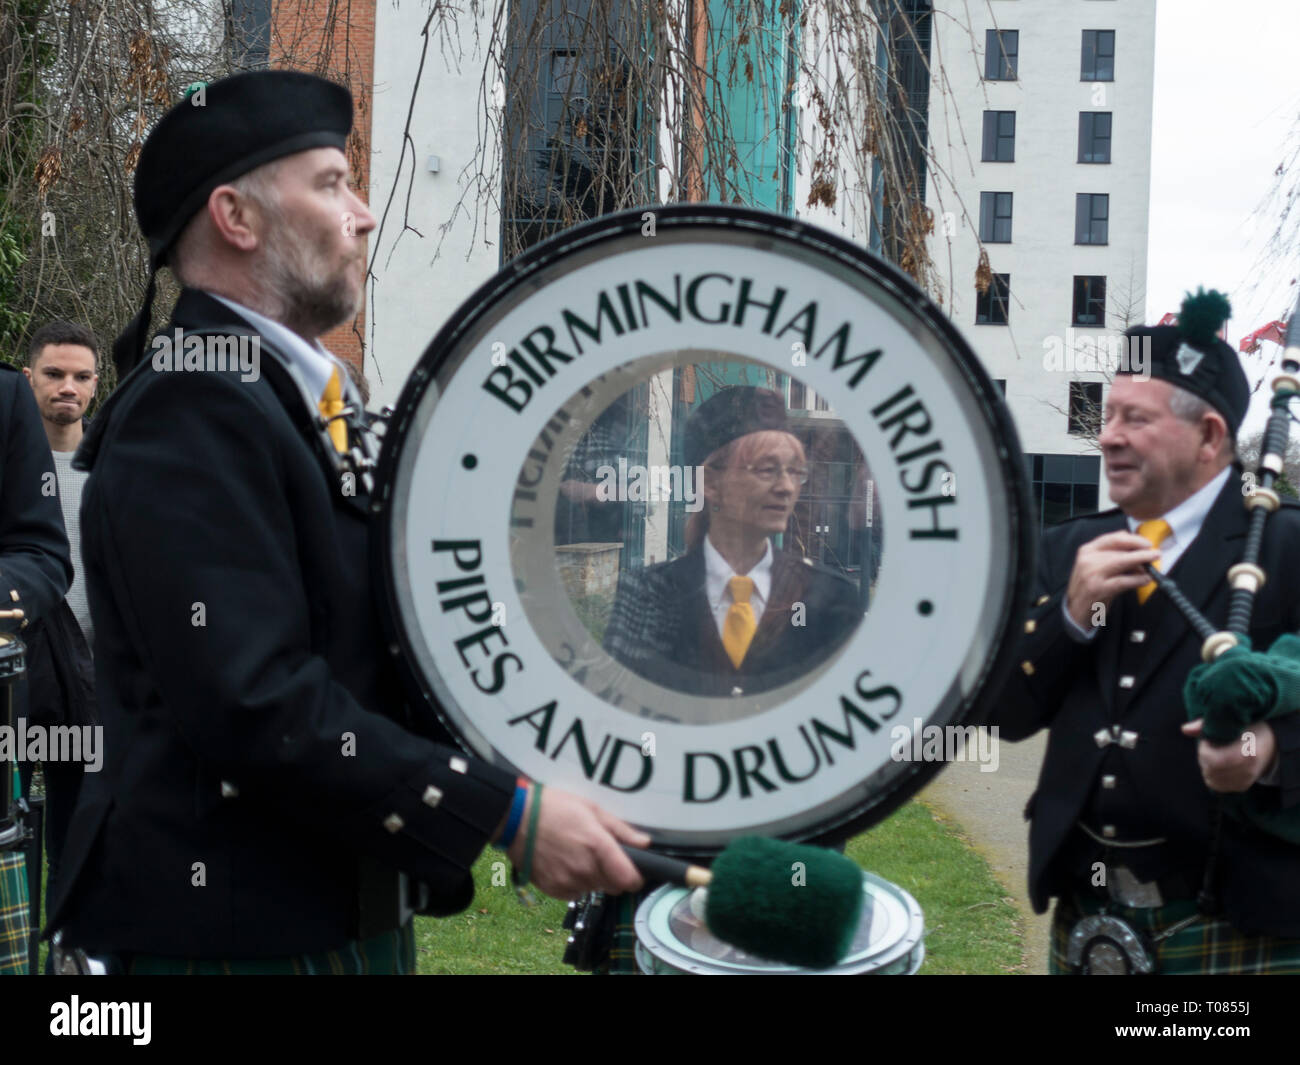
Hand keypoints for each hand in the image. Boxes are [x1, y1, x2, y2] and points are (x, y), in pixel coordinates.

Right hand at [506, 785, 649, 898]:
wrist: (516, 819)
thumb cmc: (554, 808)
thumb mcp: (591, 809)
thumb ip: (621, 830)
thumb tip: (645, 842)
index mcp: (598, 846)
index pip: (629, 879)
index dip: (635, 877)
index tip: (633, 870)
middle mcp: (584, 868)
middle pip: (613, 886)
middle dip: (612, 874)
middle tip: (599, 855)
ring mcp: (568, 881)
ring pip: (594, 889)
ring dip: (592, 877)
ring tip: (576, 854)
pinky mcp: (553, 890)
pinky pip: (574, 893)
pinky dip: (574, 883)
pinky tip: (564, 863)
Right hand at [1065, 530, 1161, 628]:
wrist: (1075, 610)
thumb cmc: (1088, 585)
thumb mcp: (1094, 565)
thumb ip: (1110, 552)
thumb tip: (1134, 543)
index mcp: (1087, 550)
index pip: (1112, 538)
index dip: (1133, 539)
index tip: (1147, 543)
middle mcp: (1087, 559)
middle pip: (1119, 549)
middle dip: (1141, 551)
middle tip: (1156, 554)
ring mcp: (1092, 574)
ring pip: (1122, 562)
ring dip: (1141, 562)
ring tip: (1153, 567)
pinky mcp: (1098, 589)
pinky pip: (1123, 581)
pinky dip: (1137, 579)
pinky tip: (1145, 580)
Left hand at [1182, 718, 1277, 791]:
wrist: (1272, 744)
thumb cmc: (1250, 728)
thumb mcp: (1233, 721)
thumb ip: (1207, 724)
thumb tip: (1184, 729)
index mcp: (1249, 753)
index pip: (1215, 760)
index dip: (1204, 749)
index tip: (1208, 739)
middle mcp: (1249, 770)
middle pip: (1210, 770)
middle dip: (1203, 757)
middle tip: (1209, 746)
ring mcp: (1246, 780)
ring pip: (1211, 780)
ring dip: (1206, 767)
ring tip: (1214, 754)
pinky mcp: (1242, 787)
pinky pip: (1217, 786)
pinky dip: (1211, 776)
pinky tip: (1217, 764)